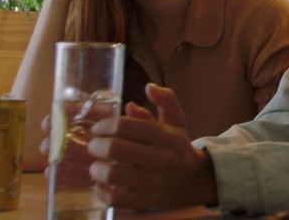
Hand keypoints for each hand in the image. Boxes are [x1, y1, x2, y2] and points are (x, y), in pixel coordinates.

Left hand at [86, 84, 216, 209]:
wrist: (197, 181)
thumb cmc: (179, 148)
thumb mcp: (177, 121)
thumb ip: (165, 100)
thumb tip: (149, 87)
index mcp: (166, 136)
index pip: (125, 126)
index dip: (104, 126)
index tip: (97, 129)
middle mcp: (161, 158)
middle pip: (115, 149)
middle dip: (96, 146)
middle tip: (92, 146)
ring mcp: (153, 182)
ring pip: (113, 175)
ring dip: (97, 169)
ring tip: (96, 166)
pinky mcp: (147, 201)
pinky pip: (116, 199)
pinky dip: (102, 192)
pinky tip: (101, 184)